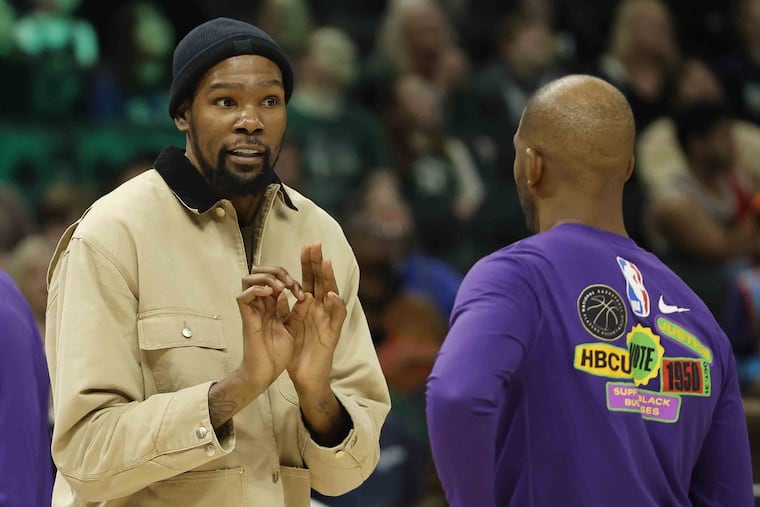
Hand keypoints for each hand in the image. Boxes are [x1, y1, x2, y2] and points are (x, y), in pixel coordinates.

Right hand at [236, 267, 304, 389]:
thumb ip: (298, 312)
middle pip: (260, 273)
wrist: (266, 373)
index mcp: (272, 305)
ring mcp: (252, 310)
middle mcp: (261, 305)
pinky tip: (270, 294)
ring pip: (248, 280)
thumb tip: (307, 294)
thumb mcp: (293, 328)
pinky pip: (243, 297)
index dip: (288, 278)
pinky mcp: (246, 319)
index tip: (301, 292)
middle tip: (290, 283)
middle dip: (276, 272)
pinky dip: (256, 290)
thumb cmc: (277, 354)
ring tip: (280, 287)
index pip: (274, 279)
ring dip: (266, 278)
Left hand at [286, 243, 347, 394]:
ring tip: (326, 262)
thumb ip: (286, 309)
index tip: (306, 246)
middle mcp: (321, 310)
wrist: (305, 379)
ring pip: (332, 295)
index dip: (309, 264)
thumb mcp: (289, 327)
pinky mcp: (333, 335)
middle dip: (318, 263)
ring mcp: (328, 321)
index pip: (310, 280)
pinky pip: (337, 318)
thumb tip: (279, 291)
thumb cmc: (298, 353)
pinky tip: (330, 295)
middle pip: (321, 282)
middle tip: (316, 244)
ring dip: (329, 279)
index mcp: (310, 307)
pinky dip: (336, 306)